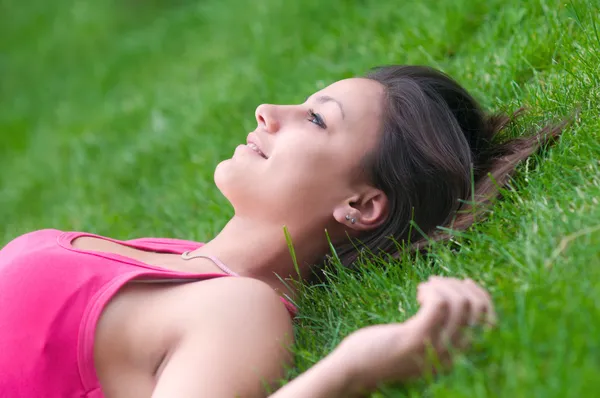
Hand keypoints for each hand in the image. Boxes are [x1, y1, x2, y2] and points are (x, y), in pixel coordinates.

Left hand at [331, 276, 495, 393]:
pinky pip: (439, 305)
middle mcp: (452, 357)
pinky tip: (419, 292)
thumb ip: (439, 331)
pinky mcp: (416, 339)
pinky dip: (432, 290)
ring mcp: (435, 349)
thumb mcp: (420, 344)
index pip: (489, 323)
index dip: (481, 296)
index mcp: (457, 357)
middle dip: (460, 286)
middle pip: (478, 310)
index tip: (462, 282)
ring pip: (461, 304)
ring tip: (424, 287)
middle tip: (436, 283)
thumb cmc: (384, 354)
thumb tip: (456, 299)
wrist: (354, 373)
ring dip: (444, 285)